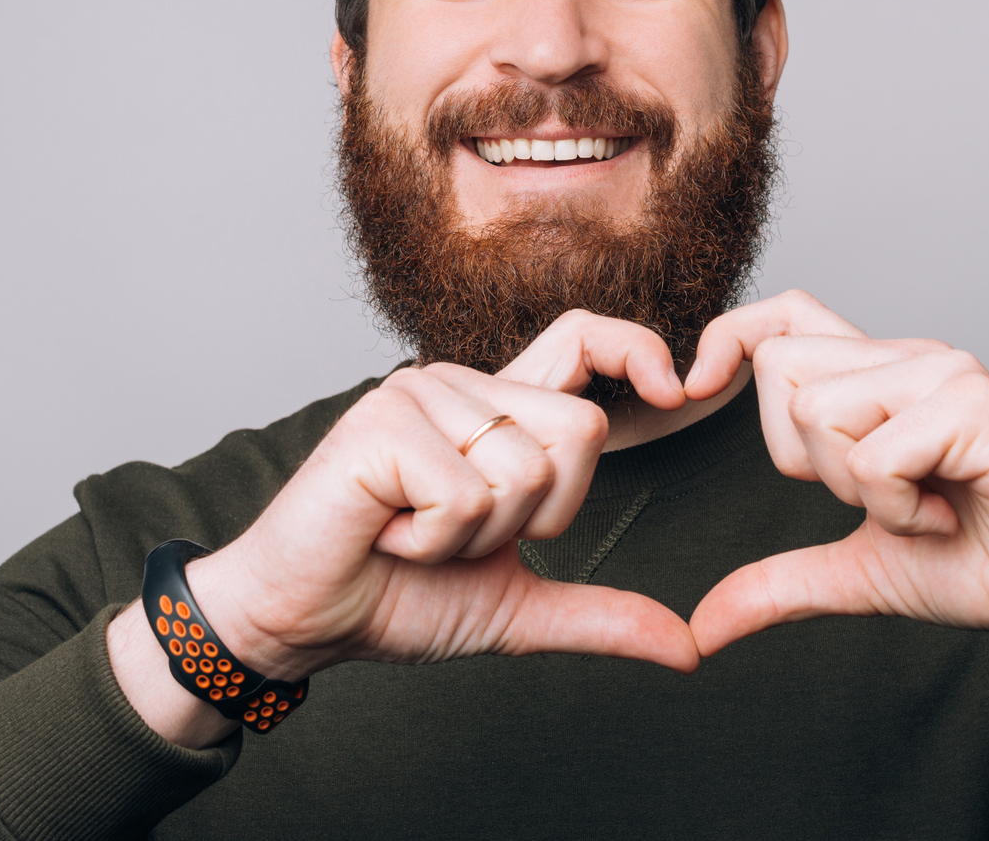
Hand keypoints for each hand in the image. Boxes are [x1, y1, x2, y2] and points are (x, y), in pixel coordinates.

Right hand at [111, 312, 699, 745]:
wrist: (300, 622)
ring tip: (410, 533)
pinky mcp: (382, 424)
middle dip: (537, 517)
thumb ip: (599, 615)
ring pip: (526, 470)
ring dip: (473, 537)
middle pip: (581, 432)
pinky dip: (433, 542)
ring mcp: (418, 395)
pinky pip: (466, 495)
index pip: (582, 340)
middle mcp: (462, 386)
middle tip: (456, 533)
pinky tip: (384, 533)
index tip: (677, 392)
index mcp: (496, 411)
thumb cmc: (395, 598)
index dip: (636, 348)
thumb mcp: (515, 605)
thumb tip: (689, 648)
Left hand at [684, 290, 988, 733]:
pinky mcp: (971, 403)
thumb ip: (780, 583)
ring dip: (858, 490)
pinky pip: (874, 454)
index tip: (694, 390)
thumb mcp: (860, 572)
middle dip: (802, 458)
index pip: (785, 314)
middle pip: (781, 369)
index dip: (731, 337)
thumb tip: (701, 627)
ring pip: (820, 410)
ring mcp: (941, 372)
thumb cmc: (985, 562)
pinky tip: (948, 517)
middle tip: (878, 499)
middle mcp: (907, 357)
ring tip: (922, 508)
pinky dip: (898, 509)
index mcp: (879, 377)